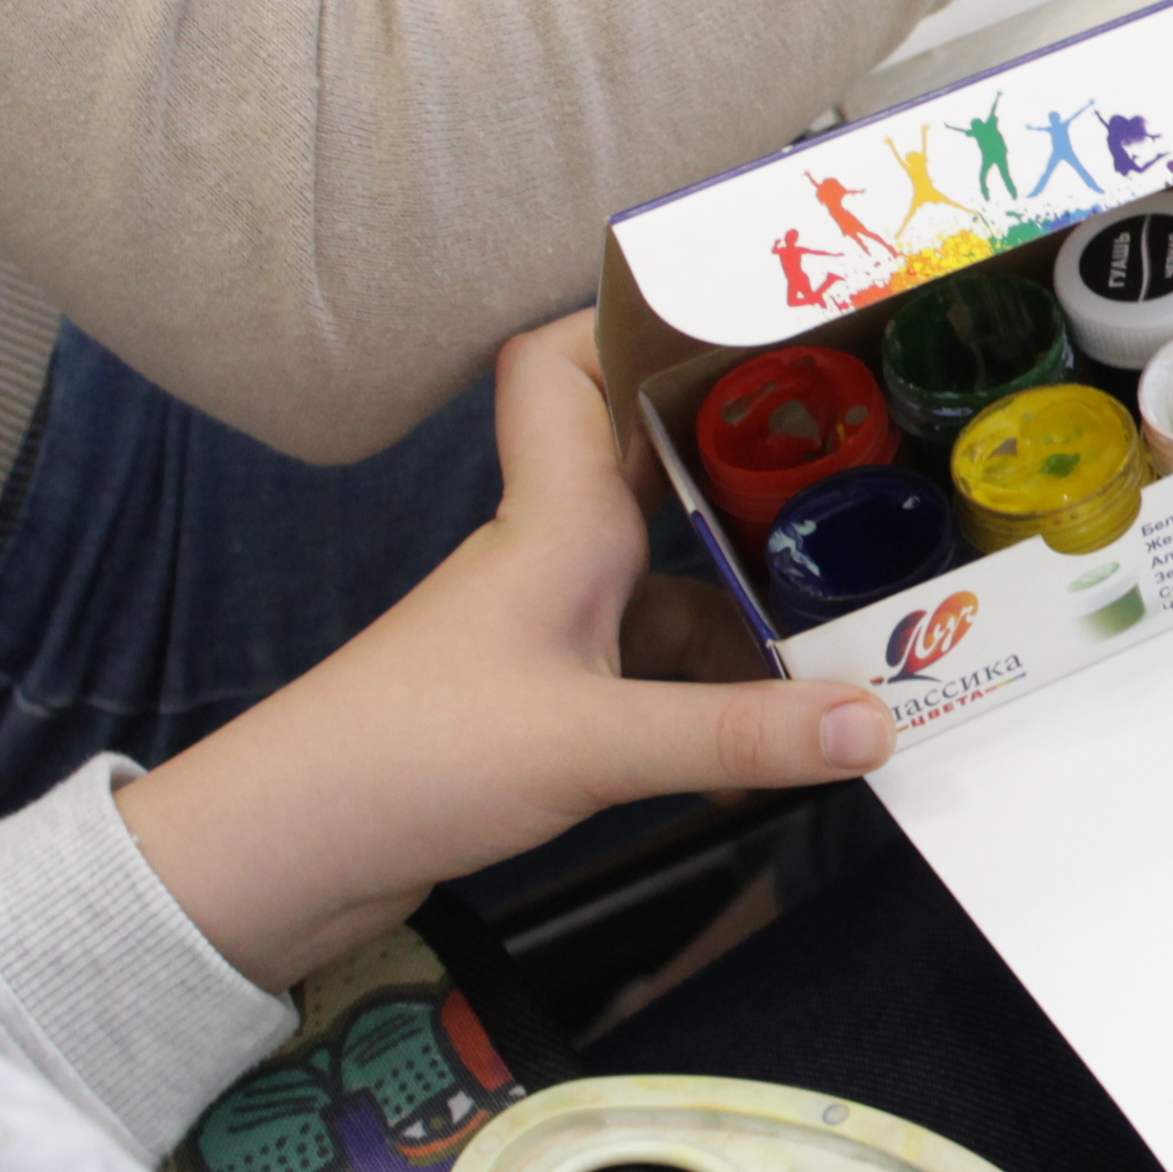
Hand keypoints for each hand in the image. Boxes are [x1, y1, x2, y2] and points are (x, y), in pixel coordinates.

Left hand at [117, 315, 893, 989]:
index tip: (748, 316)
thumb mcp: (592, 748)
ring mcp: (558, 627)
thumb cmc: (412, 760)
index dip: (640, 320)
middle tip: (873, 467)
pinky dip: (726, 698)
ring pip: (683, 582)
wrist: (287, 855)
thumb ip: (739, 736)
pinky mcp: (556, 698)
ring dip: (761, 610)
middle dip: (761, 468)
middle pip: (665, 471)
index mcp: (557, 520)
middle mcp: (560, 553)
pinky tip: (789, 739)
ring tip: (875, 630)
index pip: (567, 363)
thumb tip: (884, 725)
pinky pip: (667, 671)